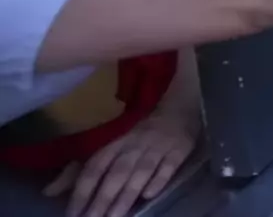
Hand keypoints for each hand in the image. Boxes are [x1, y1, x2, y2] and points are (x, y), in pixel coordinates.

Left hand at [44, 110, 198, 216]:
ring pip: (140, 173)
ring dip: (127, 196)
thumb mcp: (106, 147)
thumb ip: (78, 170)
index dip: (82, 191)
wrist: (178, 110)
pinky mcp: (179, 150)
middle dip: (103, 199)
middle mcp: (133, 145)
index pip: (94, 168)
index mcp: (112, 143)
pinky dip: (159, 179)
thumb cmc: (137, 134)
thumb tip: (48, 192)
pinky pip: (169, 166)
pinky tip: (149, 195)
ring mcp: (157, 147)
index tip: (73, 215)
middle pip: (116, 174)